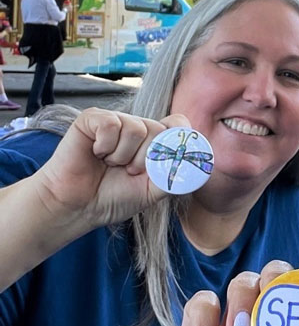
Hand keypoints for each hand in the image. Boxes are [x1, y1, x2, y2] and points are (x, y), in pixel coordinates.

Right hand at [33, 107, 188, 227]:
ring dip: (123, 156)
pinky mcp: (92, 119)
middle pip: (160, 130)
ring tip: (110, 164)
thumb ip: (174, 174)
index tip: (165, 161)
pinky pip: (112, 125)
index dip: (177, 140)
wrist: (78, 207)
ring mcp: (116, 122)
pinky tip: (96, 154)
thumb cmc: (113, 197)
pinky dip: (106, 146)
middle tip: (126, 171)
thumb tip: (193, 161)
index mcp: (154, 143)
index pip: (178, 124)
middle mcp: (137, 128)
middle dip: (145, 160)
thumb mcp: (153, 190)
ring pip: (137, 128)